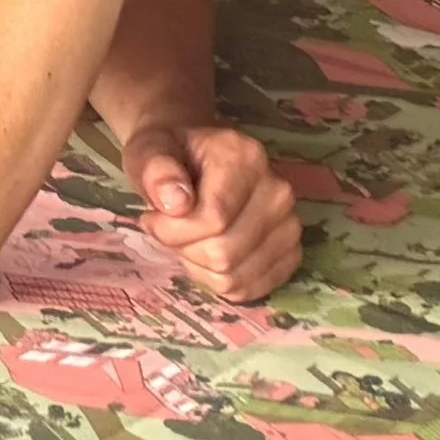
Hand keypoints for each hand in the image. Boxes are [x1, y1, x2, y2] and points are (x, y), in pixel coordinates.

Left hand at [120, 120, 303, 304]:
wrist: (193, 155)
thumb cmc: (170, 154)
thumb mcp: (149, 150)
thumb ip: (156, 170)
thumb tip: (176, 202)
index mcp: (245, 158)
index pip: (213, 219)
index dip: (171, 230)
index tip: (152, 217)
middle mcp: (277, 192)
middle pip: (224, 253)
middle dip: (183, 248)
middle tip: (170, 229)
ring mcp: (290, 225)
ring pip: (234, 276)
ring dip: (198, 266)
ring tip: (189, 237)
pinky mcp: (290, 252)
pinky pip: (249, 288)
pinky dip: (219, 281)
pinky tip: (207, 253)